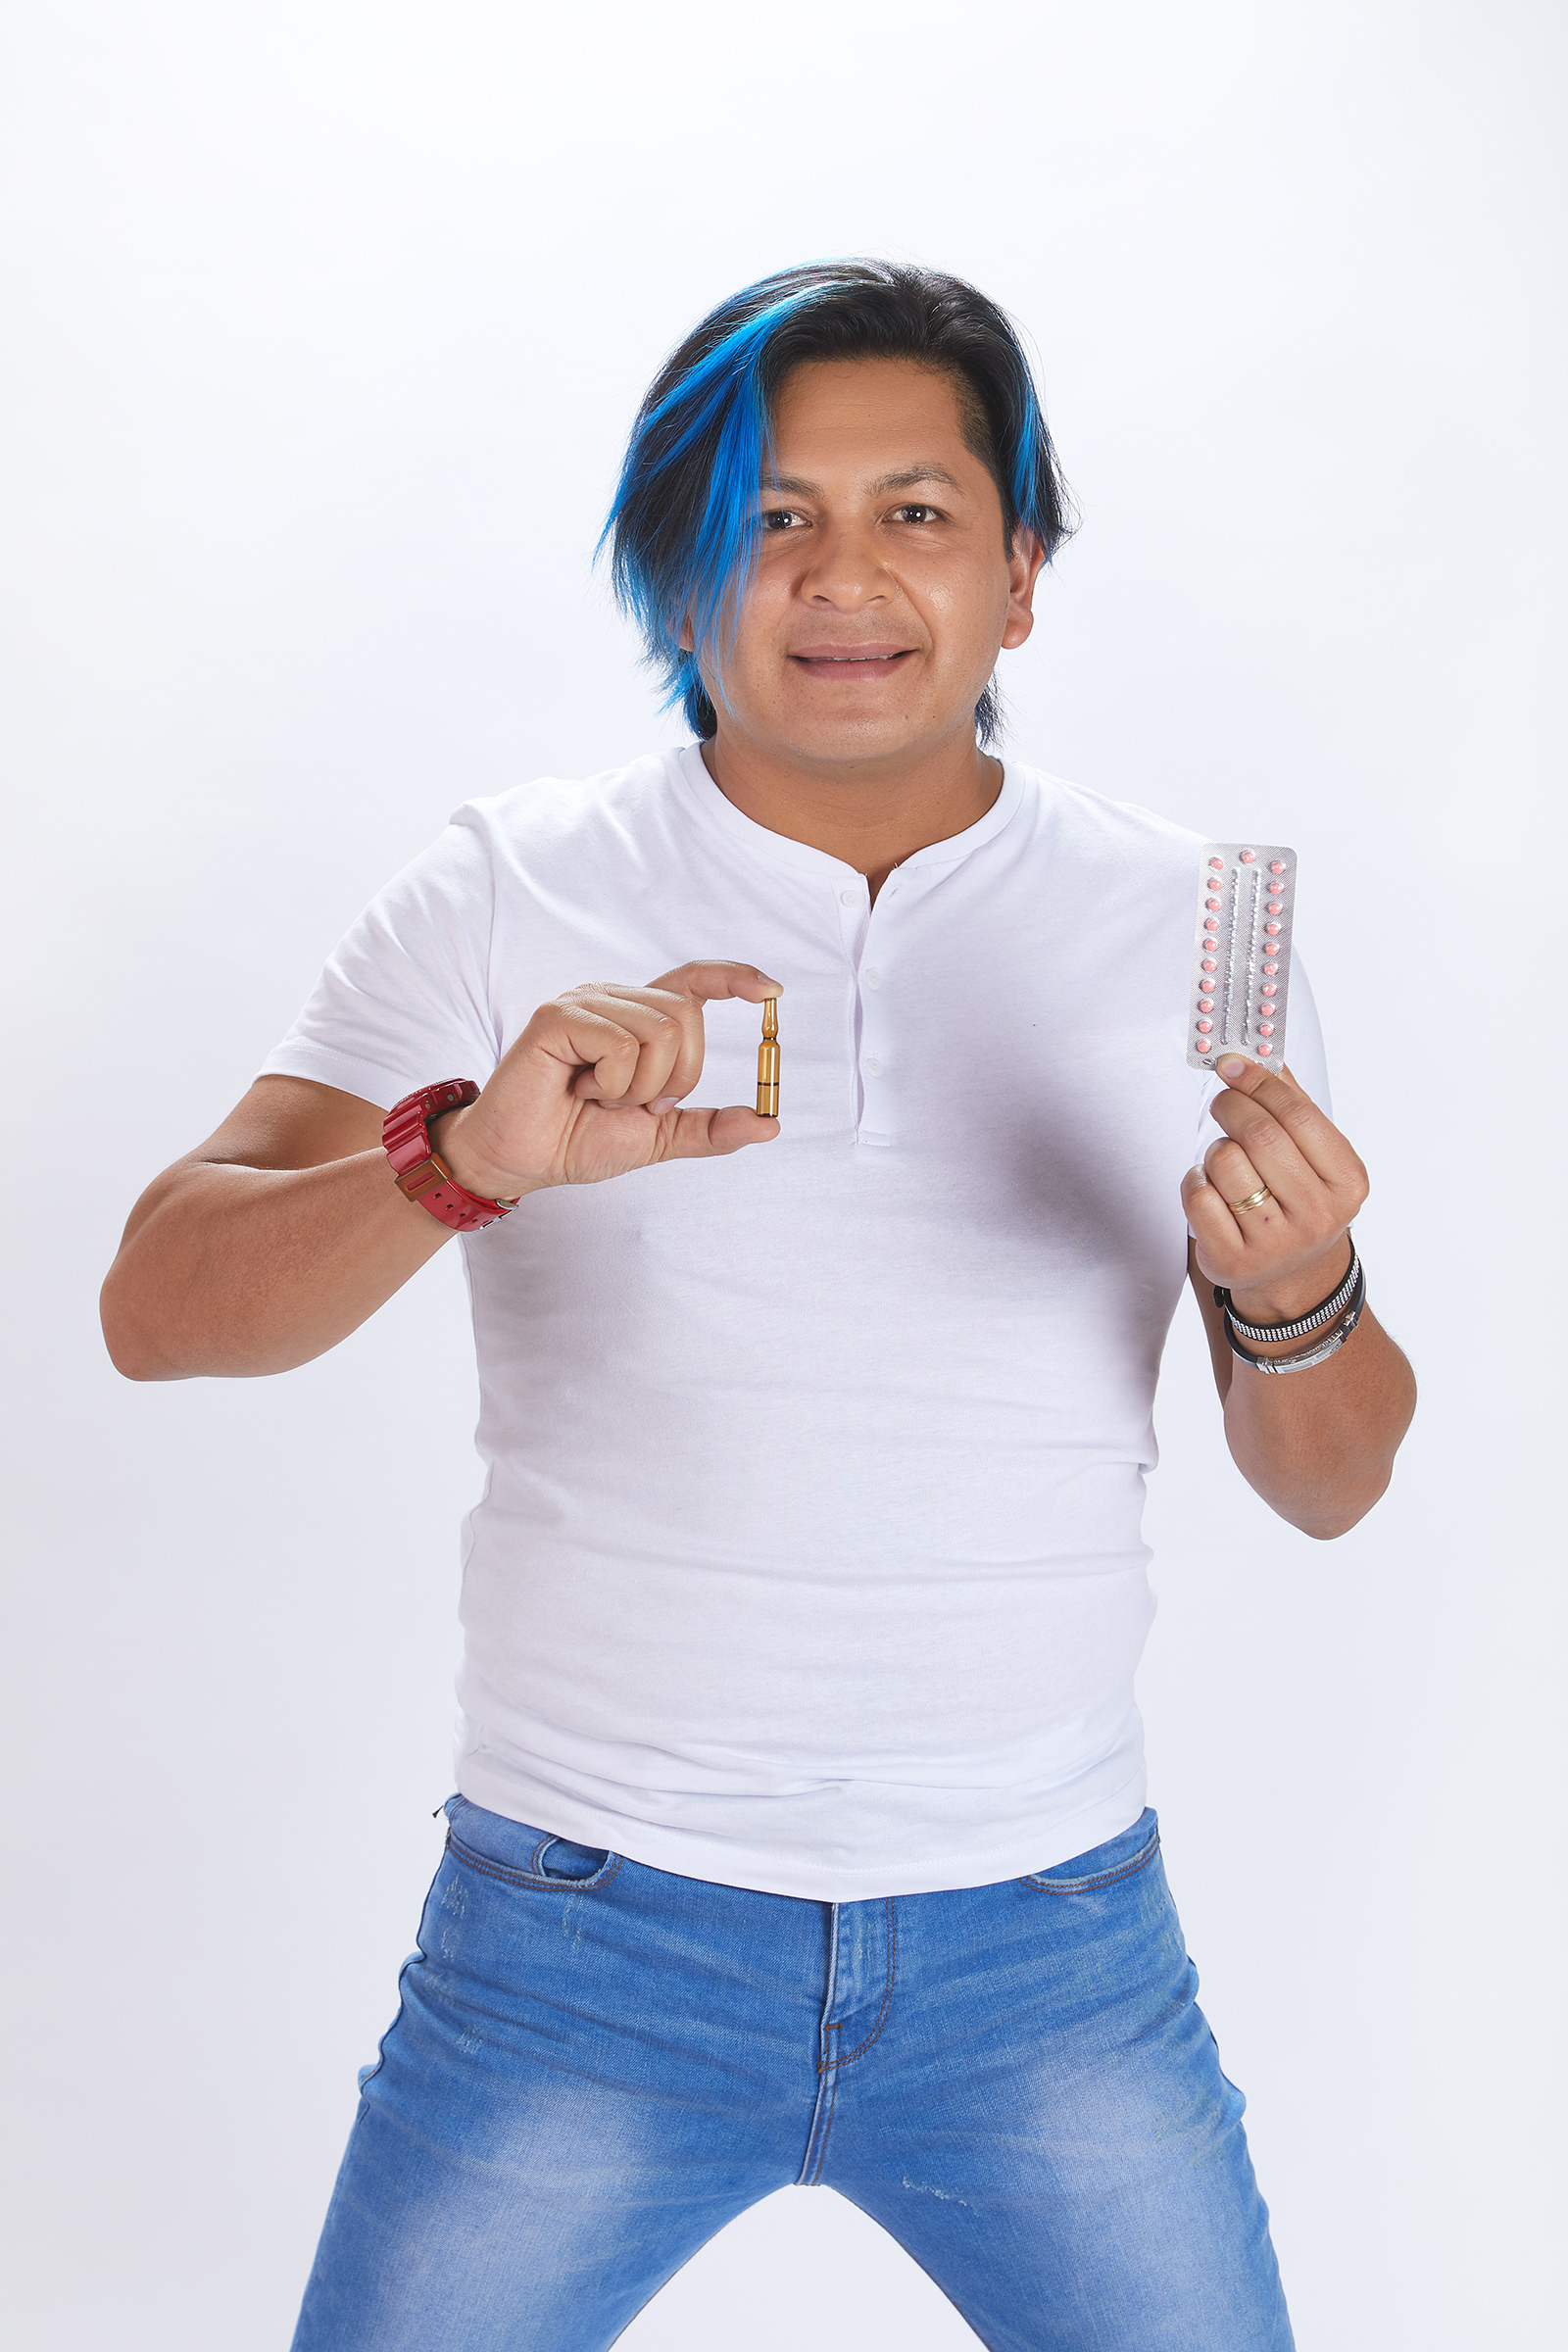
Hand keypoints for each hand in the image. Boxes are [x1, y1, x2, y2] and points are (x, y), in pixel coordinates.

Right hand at [430, 960, 782, 1197]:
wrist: (522, 1160)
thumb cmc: (577, 1139)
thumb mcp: (659, 1137)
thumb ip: (709, 1127)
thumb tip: (770, 1122)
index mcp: (638, 1019)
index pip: (693, 980)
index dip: (734, 977)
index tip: (772, 991)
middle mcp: (614, 999)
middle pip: (687, 1015)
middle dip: (677, 1075)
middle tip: (634, 1102)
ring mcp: (585, 1002)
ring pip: (661, 1029)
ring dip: (641, 1085)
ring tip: (600, 1097)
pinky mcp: (558, 1016)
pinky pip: (621, 1043)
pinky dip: (613, 1082)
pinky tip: (581, 1090)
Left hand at [1181, 1056, 1368, 1317]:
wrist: (1290, 1278)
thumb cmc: (1298, 1202)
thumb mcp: (1315, 1157)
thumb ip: (1293, 1105)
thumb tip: (1263, 1054)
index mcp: (1347, 1181)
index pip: (1299, 1115)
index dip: (1260, 1082)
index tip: (1233, 1063)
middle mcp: (1318, 1215)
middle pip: (1259, 1135)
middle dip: (1231, 1106)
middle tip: (1223, 1101)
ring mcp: (1275, 1242)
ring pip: (1225, 1161)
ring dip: (1216, 1151)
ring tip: (1229, 1165)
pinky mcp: (1233, 1259)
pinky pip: (1198, 1194)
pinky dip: (1197, 1181)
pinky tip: (1214, 1193)